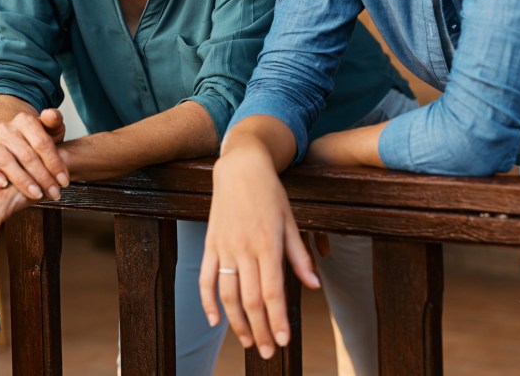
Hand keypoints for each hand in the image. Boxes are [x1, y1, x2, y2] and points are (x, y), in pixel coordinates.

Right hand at [0, 107, 66, 200]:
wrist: (16, 141)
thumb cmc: (38, 139)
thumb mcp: (51, 129)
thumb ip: (54, 120)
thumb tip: (51, 115)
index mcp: (24, 120)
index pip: (42, 142)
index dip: (55, 163)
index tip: (64, 181)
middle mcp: (6, 129)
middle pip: (26, 155)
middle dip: (43, 177)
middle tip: (54, 193)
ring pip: (6, 162)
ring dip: (23, 181)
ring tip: (37, 195)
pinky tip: (3, 185)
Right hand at [198, 145, 318, 360]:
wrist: (240, 167)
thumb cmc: (270, 193)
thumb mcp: (291, 221)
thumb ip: (299, 255)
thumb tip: (314, 285)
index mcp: (268, 244)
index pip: (272, 292)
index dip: (277, 320)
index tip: (284, 341)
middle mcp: (244, 249)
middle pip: (250, 299)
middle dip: (260, 329)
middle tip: (267, 352)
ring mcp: (224, 247)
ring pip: (227, 294)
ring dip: (237, 322)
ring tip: (248, 341)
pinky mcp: (211, 244)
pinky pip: (205, 278)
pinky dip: (208, 301)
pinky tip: (215, 320)